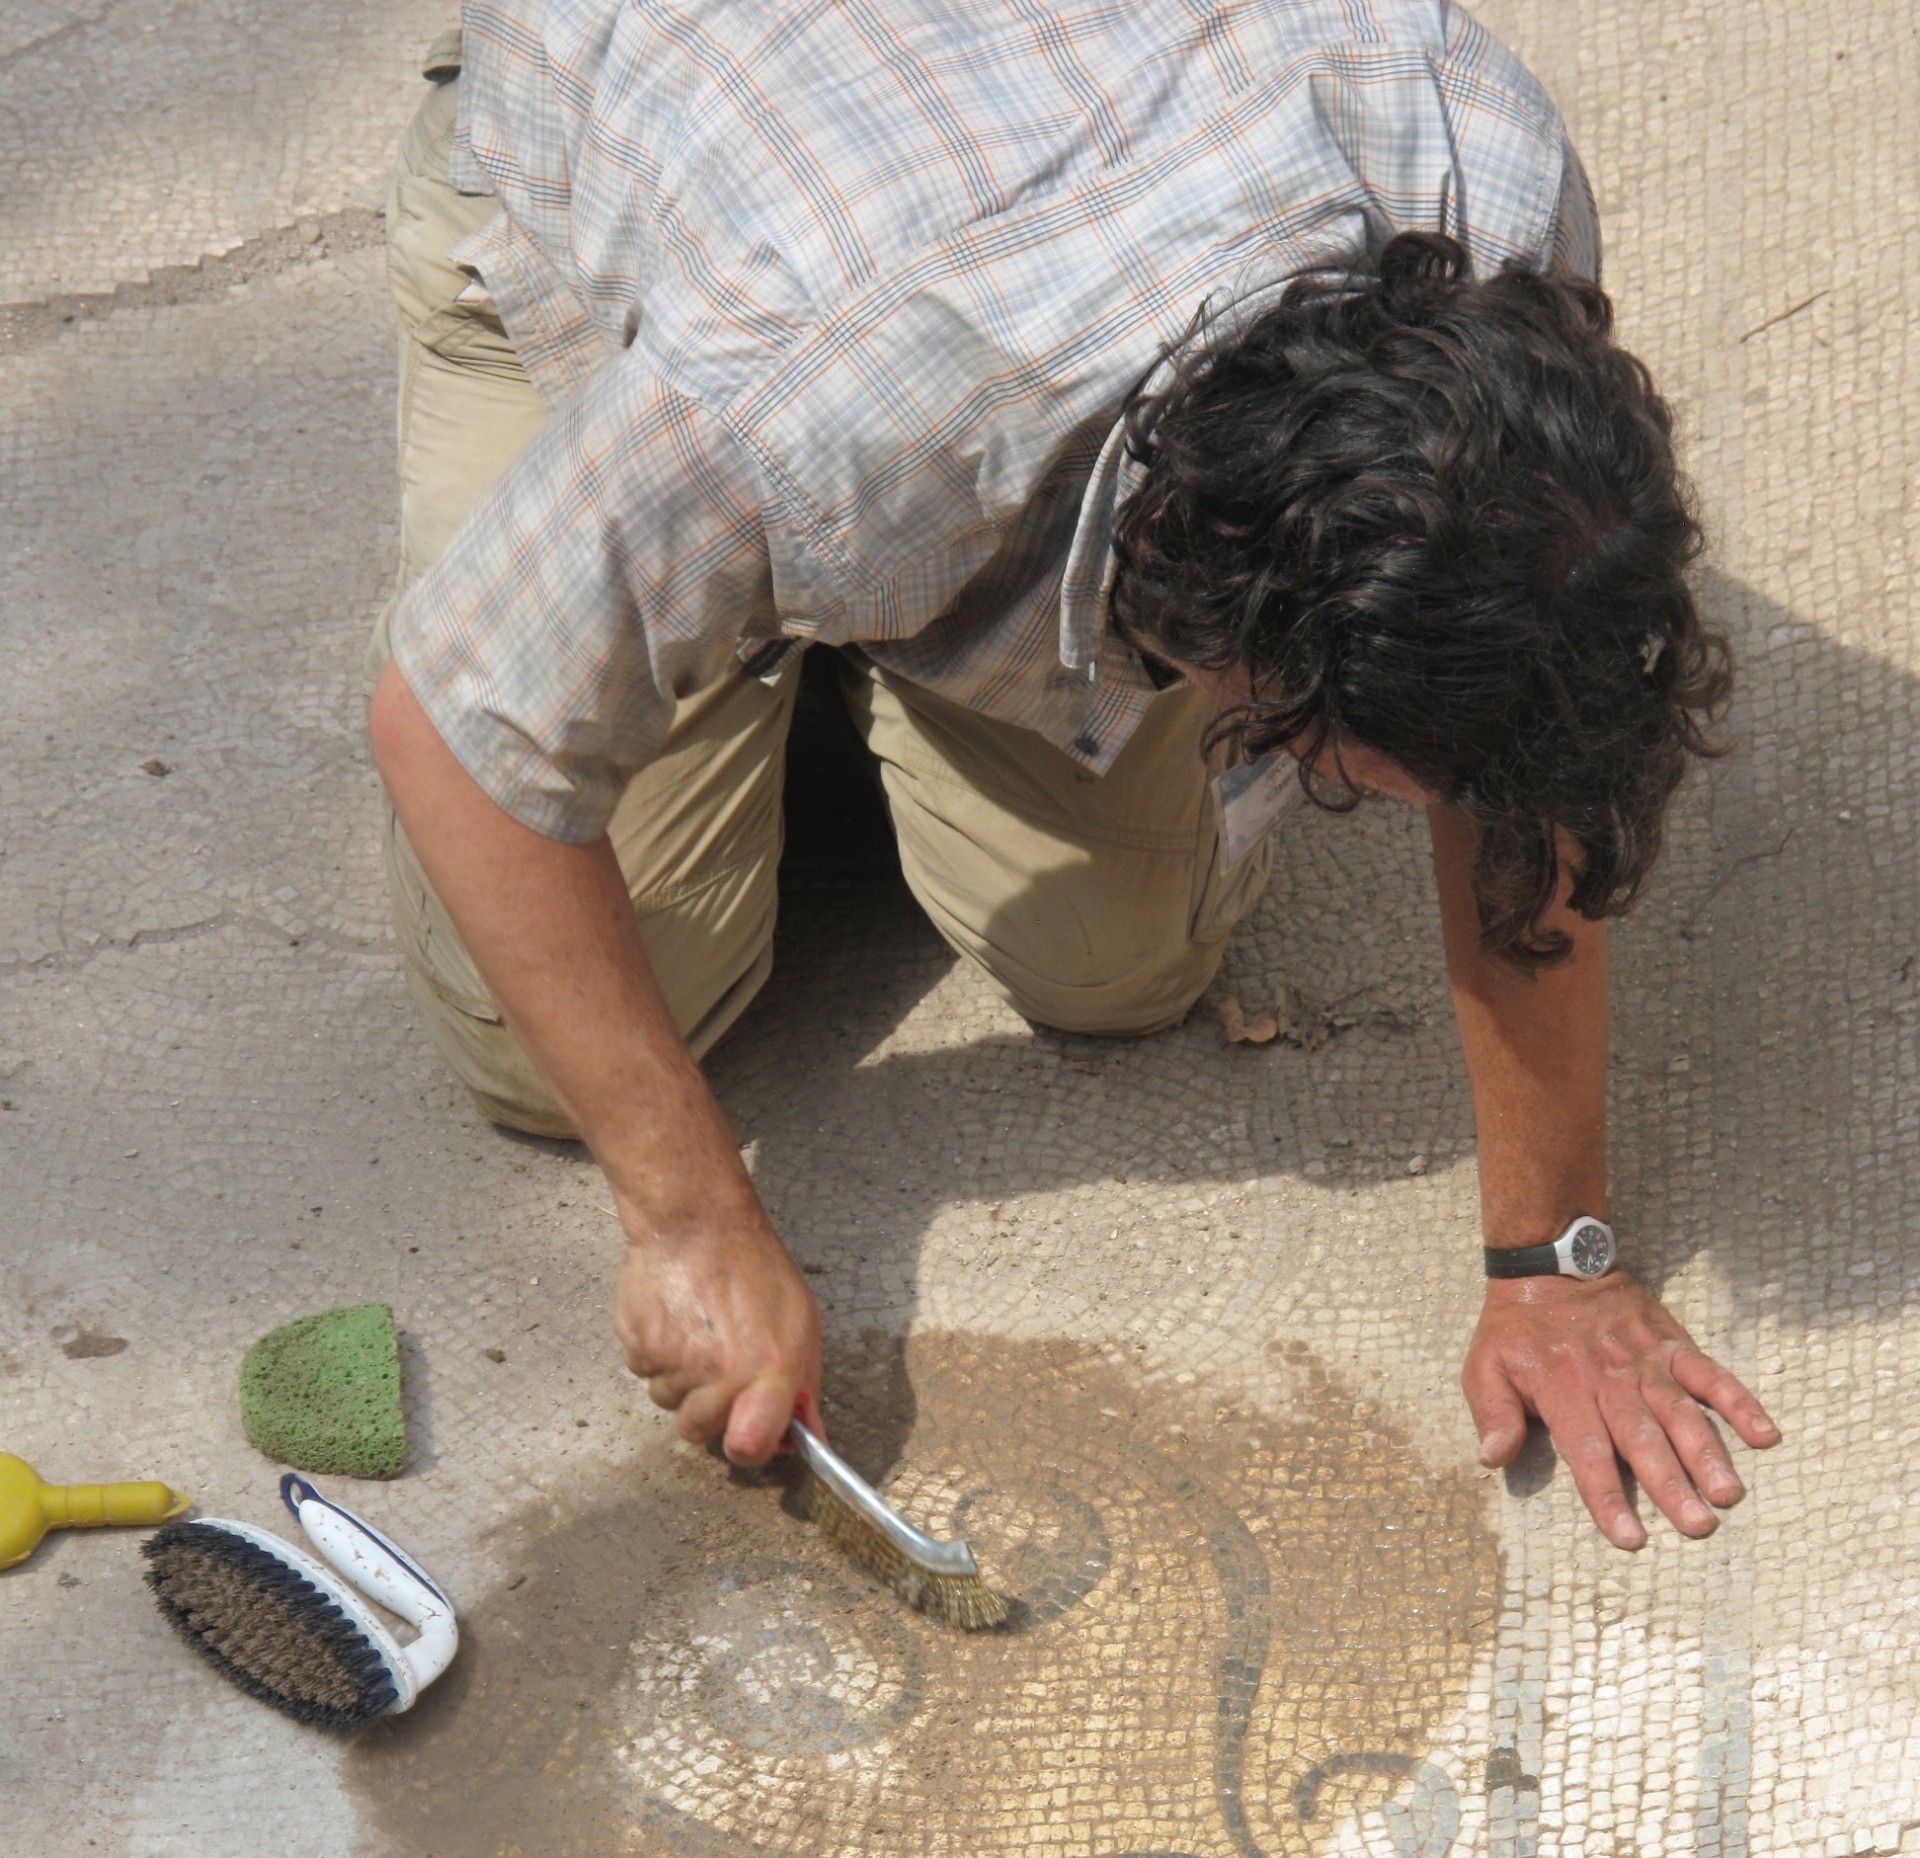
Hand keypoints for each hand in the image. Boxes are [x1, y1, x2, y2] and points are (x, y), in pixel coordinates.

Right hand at [613, 1201, 821, 1467]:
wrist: (696, 1222)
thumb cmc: (756, 1269)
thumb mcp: (801, 1322)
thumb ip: (804, 1384)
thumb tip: (810, 1438)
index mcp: (770, 1370)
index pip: (751, 1446)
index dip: (746, 1447)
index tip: (745, 1433)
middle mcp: (722, 1374)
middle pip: (699, 1431)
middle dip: (707, 1407)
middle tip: (717, 1364)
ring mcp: (676, 1362)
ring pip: (667, 1402)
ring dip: (679, 1379)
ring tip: (696, 1331)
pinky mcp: (638, 1347)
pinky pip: (643, 1373)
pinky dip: (654, 1355)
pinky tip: (672, 1318)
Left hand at [1462, 1270, 1778, 1548]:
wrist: (1551, 1264)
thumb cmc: (1516, 1328)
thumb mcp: (1484, 1365)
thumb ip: (1492, 1412)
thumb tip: (1493, 1458)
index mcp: (1563, 1390)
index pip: (1587, 1452)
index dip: (1607, 1497)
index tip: (1630, 1538)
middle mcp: (1609, 1380)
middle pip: (1643, 1439)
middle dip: (1670, 1484)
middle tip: (1698, 1527)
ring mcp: (1646, 1362)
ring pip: (1681, 1412)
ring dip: (1707, 1453)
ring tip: (1727, 1493)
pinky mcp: (1672, 1344)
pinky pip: (1710, 1373)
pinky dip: (1739, 1401)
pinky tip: (1765, 1433)